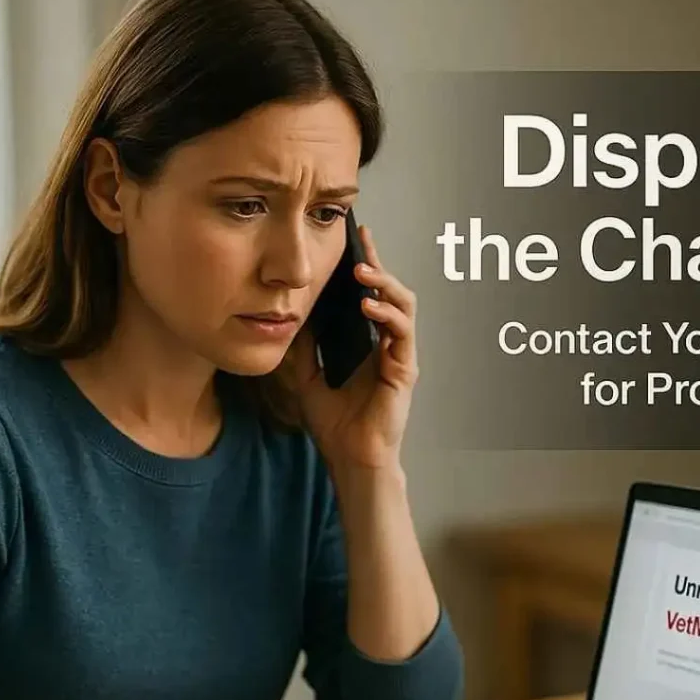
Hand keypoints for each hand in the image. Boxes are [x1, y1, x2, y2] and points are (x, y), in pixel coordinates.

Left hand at [282, 226, 418, 470]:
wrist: (351, 460)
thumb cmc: (337, 427)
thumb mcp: (308, 378)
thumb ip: (305, 349)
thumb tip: (294, 315)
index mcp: (369, 345)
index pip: (371, 296)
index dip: (366, 266)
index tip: (355, 239)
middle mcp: (388, 346)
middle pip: (391, 292)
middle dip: (378, 265)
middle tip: (361, 244)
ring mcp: (400, 357)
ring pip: (404, 306)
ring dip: (385, 284)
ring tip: (362, 272)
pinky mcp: (405, 371)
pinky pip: (402, 333)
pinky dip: (387, 315)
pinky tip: (369, 305)